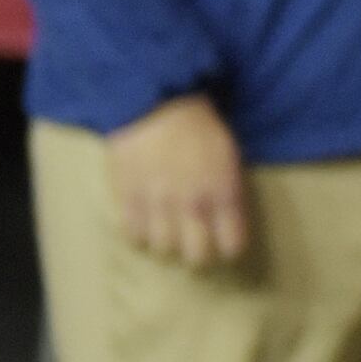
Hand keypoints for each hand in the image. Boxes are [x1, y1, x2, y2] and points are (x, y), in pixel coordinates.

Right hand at [107, 94, 252, 269]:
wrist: (155, 104)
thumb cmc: (199, 126)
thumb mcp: (229, 155)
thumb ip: (230, 190)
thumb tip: (229, 221)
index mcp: (223, 191)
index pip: (232, 244)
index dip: (230, 247)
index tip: (226, 243)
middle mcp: (192, 203)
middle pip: (197, 256)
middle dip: (199, 254)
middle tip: (196, 242)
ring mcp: (158, 204)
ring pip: (164, 249)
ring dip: (168, 243)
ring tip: (169, 231)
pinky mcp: (128, 199)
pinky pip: (134, 236)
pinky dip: (141, 234)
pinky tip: (146, 222)